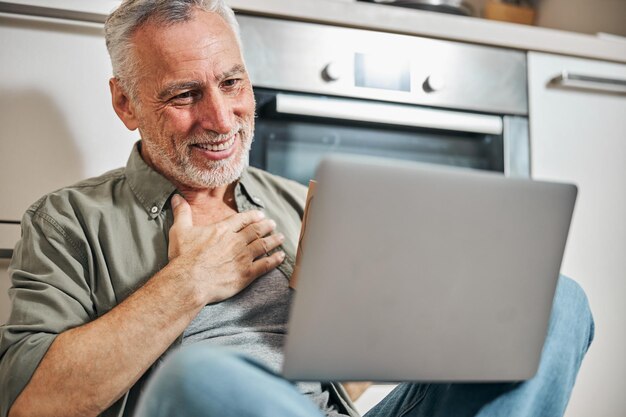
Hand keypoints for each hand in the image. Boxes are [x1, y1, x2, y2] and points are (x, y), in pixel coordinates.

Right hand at [167, 194, 284, 303]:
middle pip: (256, 231)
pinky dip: (275, 260)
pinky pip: (265, 265)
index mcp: (222, 230)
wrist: (190, 281)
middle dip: (266, 226)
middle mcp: (236, 241)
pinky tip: (281, 256)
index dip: (253, 216)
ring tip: (281, 237)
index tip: (261, 215)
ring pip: (263, 245)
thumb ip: (182, 213)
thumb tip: (177, 197)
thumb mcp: (180, 230)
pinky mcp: (246, 274)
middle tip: (273, 224)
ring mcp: (243, 257)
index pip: (242, 219)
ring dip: (273, 240)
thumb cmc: (184, 257)